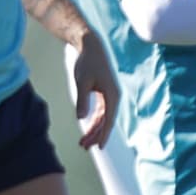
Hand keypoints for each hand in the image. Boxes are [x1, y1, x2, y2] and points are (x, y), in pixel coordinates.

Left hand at [73, 32, 119, 149]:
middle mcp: (114, 97)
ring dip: (94, 130)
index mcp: (112, 95)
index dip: (104, 134)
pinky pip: (101, 111)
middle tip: (84, 147)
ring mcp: (110, 95)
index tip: (99, 147)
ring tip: (83, 142)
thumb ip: (82, 100)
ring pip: (103, 118)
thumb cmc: (87, 63)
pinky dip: (94, 121)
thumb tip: (81, 119)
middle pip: (106, 121)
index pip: (108, 120)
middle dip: (95, 135)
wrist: (90, 47)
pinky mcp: (104, 93)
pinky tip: (87, 129)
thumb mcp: (82, 82)